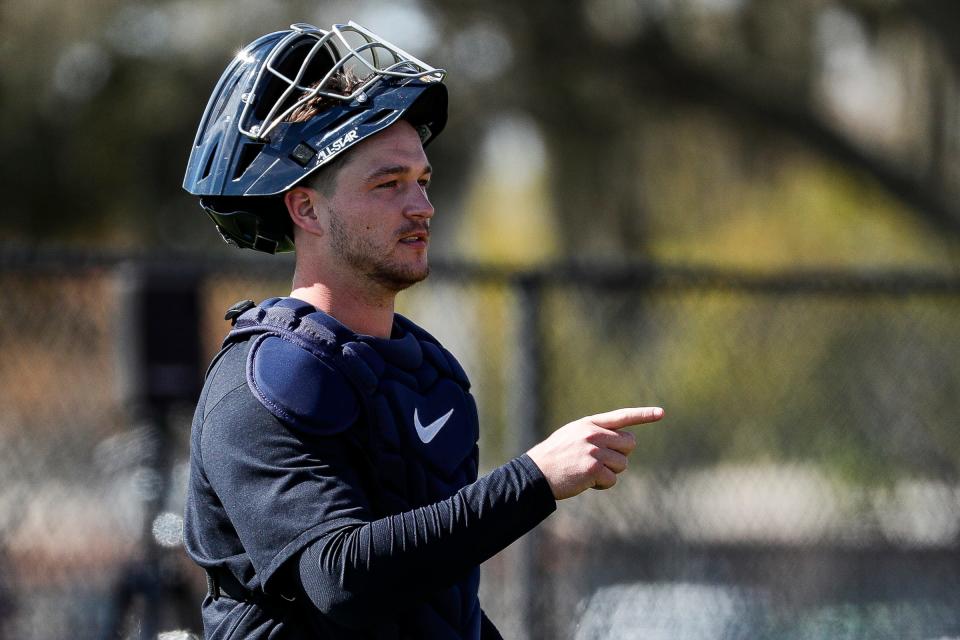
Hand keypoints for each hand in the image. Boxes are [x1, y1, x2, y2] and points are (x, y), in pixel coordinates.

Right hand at [526, 407, 663, 499]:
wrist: (535, 473)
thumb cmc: (553, 458)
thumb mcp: (572, 436)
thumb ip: (595, 435)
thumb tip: (622, 443)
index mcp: (589, 424)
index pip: (622, 416)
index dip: (643, 414)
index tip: (661, 413)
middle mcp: (593, 434)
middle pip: (629, 444)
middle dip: (620, 456)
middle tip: (601, 463)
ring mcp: (594, 450)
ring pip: (622, 464)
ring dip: (609, 473)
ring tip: (587, 473)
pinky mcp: (593, 467)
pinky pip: (612, 479)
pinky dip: (602, 485)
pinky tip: (585, 482)